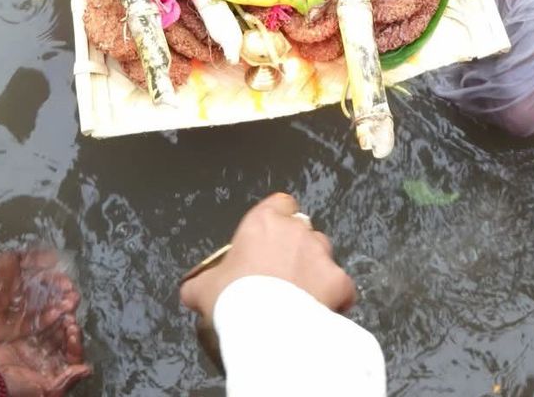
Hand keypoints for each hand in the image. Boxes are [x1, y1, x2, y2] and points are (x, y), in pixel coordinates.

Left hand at [0, 250, 80, 346]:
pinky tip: (57, 315)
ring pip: (51, 313)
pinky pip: (39, 326)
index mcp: (34, 285)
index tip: (68, 283)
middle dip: (66, 297)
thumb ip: (34, 257)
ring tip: (69, 306)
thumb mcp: (13, 260)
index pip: (53, 283)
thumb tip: (56, 257)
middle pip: (56, 299)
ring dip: (62, 309)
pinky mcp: (23, 331)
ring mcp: (30, 317)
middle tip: (73, 296)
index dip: (62, 283)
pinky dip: (49, 321)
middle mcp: (35, 301)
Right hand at [0, 315, 91, 396]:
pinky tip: (52, 311)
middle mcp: (47, 364)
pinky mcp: (24, 342)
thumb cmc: (15, 390)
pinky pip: (39, 330)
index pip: (72, 358)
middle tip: (69, 320)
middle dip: (69, 331)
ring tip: (63, 313)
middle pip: (64, 344)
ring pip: (53, 335)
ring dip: (60, 324)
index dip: (75, 345)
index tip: (73, 332)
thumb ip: (65, 380)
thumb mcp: (43, 389)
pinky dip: (47, 321)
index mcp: (54, 376)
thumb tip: (87, 369)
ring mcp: (35, 352)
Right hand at [179, 193, 355, 324]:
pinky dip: (335, 298)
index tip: (270, 240)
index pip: (280, 203)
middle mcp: (296, 230)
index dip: (278, 219)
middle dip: (296, 248)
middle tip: (283, 276)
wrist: (267, 330)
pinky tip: (322, 314)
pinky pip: (342, 287)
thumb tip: (190, 290)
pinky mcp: (340, 280)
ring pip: (323, 254)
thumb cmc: (233, 301)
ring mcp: (321, 254)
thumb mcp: (203, 290)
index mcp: (263, 222)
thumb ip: (200, 283)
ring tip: (302, 296)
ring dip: (315, 269)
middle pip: (303, 230)